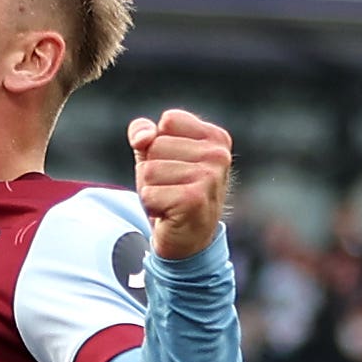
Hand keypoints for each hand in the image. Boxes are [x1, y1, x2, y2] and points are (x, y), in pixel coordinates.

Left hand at [126, 107, 232, 262]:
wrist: (188, 241)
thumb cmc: (172, 191)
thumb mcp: (155, 154)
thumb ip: (144, 132)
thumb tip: (142, 138)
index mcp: (216, 137)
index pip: (168, 121)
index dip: (158, 144)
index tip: (174, 165)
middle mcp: (218, 155)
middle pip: (156, 145)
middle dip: (153, 169)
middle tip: (171, 188)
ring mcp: (209, 177)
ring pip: (149, 170)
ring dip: (151, 189)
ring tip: (170, 200)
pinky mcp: (194, 200)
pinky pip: (148, 193)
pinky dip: (151, 206)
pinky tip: (169, 213)